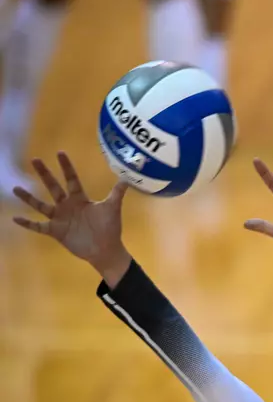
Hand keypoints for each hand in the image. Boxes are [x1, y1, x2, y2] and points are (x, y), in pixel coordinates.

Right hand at [10, 153, 131, 283]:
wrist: (106, 249)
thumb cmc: (109, 228)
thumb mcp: (112, 207)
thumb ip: (117, 192)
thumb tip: (128, 177)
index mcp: (80, 198)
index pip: (71, 179)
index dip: (66, 166)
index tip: (59, 152)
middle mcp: (67, 206)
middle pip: (53, 187)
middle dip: (44, 174)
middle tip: (35, 159)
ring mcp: (60, 218)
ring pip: (40, 205)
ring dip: (28, 197)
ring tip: (15, 188)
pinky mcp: (55, 231)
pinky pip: (38, 226)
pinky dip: (27, 223)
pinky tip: (15, 218)